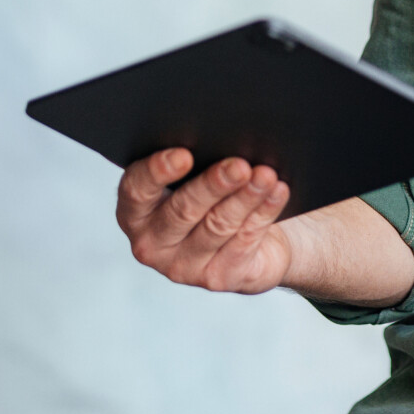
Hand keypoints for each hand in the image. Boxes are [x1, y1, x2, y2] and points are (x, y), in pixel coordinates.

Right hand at [116, 149, 294, 293]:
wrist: (255, 243)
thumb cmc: (217, 198)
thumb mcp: (197, 178)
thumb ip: (197, 162)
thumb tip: (220, 136)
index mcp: (136, 212)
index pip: (136, 191)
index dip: (157, 172)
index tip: (183, 155)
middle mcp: (152, 243)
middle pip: (182, 210)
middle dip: (213, 184)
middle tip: (238, 165)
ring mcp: (183, 266)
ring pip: (218, 225)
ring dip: (245, 197)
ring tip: (265, 175)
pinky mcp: (218, 277)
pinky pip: (244, 240)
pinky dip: (263, 212)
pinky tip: (276, 192)